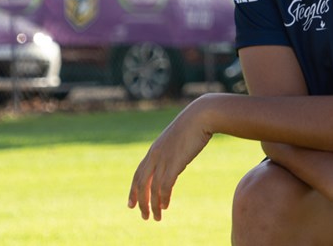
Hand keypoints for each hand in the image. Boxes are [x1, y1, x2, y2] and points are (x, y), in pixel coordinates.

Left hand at [127, 99, 212, 220]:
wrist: (201, 115)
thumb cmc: (193, 125)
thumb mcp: (178, 139)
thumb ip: (172, 151)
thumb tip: (175, 160)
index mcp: (154, 150)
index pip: (138, 173)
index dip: (133, 190)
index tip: (131, 204)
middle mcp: (155, 155)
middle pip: (141, 183)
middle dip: (140, 201)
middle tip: (143, 216)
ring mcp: (164, 158)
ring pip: (152, 187)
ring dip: (153, 205)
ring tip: (156, 217)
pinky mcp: (175, 162)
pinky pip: (165, 185)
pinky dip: (164, 198)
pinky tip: (166, 206)